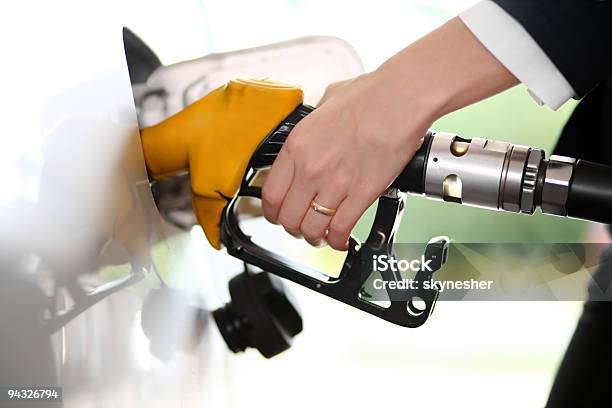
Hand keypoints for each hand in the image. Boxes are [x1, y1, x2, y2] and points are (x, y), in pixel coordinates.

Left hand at [261, 71, 432, 249]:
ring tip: (320, 236)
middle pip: (288, 217)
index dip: (273, 212)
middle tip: (300, 227)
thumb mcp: (327, 101)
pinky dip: (338, 240)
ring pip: (311, 228)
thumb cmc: (370, 95)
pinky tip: (340, 239)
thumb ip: (315, 120)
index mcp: (297, 146)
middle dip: (293, 228)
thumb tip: (317, 124)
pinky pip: (341, 228)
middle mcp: (311, 168)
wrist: (401, 98)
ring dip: (314, 238)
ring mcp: (336, 183)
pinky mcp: (362, 193)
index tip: (279, 214)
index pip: (270, 194)